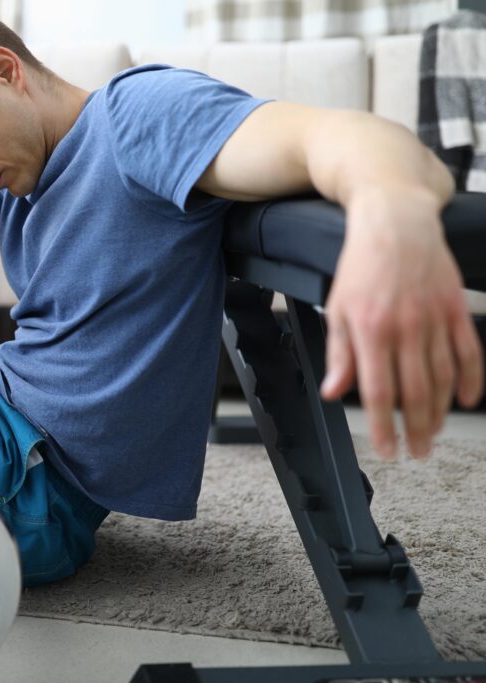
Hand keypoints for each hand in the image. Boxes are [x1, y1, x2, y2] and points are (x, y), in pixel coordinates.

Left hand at [320, 186, 483, 459]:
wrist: (395, 222)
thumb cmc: (360, 266)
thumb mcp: (337, 309)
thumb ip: (338, 355)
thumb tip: (334, 392)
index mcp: (370, 330)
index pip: (377, 391)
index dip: (383, 426)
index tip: (386, 450)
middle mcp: (405, 328)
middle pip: (415, 392)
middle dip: (416, 429)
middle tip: (417, 451)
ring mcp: (435, 319)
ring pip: (443, 377)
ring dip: (440, 412)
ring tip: (434, 433)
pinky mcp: (455, 309)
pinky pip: (469, 352)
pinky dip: (471, 380)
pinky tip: (466, 401)